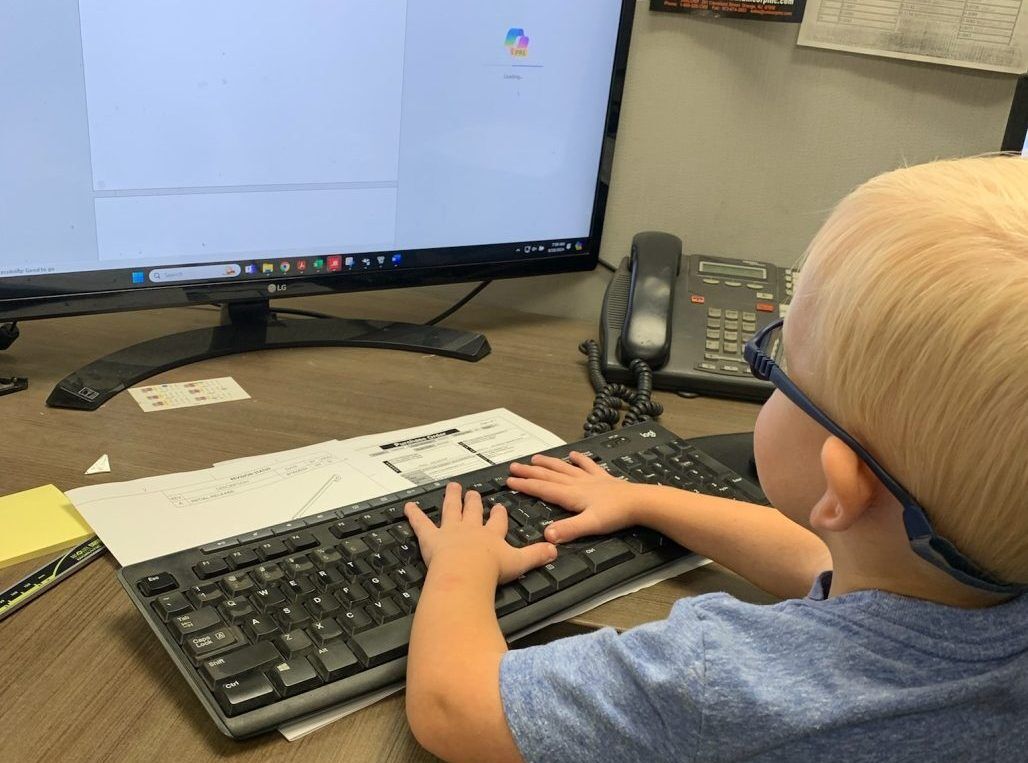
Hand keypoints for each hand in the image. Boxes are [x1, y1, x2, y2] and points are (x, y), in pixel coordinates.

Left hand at [405, 482, 556, 584]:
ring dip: (451, 498)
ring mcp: (450, 531)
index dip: (498, 514)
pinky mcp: (431, 538)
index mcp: (491, 535)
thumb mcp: (519, 563)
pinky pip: (421, 524)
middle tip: (473, 492)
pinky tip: (407, 507)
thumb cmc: (492, 571)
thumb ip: (536, 556)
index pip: (497, 521)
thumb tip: (556, 549)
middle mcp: (471, 528)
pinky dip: (414, 515)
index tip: (499, 506)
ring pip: (451, 510)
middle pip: (473, 511)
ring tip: (452, 487)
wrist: (466, 573)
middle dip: (473, 501)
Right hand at [507, 452, 641, 543]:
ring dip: (548, 463)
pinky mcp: (603, 478)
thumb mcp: (590, 525)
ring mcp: (590, 479)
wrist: (640, 502)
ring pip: (564, 468)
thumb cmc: (615, 515)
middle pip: (549, 476)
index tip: (509, 481)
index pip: (543, 489)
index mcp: (571, 495)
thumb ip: (568, 529)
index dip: (525, 485)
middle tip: (514, 467)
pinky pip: (587, 465)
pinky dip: (579, 460)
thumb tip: (546, 536)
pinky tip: (573, 454)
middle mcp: (577, 484)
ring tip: (535, 458)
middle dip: (530, 472)